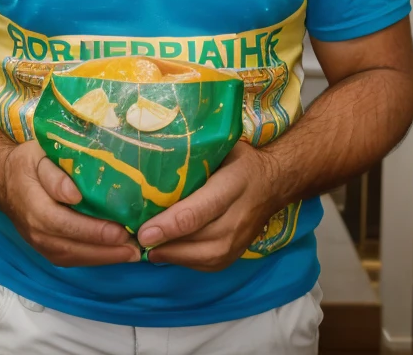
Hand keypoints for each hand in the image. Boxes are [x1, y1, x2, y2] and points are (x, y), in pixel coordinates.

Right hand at [0, 140, 140, 267]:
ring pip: (73, 257)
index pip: (64, 223)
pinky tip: (116, 253)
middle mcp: (34, 230)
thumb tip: (74, 195)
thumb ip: (54, 174)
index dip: (93, 230)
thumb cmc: (26, 163)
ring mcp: (39, 243)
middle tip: (136, 248)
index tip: (120, 231)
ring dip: (104, 258)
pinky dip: (95, 258)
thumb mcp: (37, 155)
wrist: (3, 178)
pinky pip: (71, 259)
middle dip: (106, 250)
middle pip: (72, 247)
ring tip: (132, 253)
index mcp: (32, 205)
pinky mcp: (46, 248)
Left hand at [136, 141, 281, 270]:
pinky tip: (166, 253)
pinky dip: (187, 262)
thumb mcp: (220, 148)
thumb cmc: (238, 159)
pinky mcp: (240, 251)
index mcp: (234, 181)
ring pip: (207, 256)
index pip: (201, 209)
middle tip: (137, 241)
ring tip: (147, 249)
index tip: (144, 231)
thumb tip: (150, 157)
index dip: (170, 223)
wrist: (275, 181)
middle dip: (167, 244)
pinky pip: (212, 264)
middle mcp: (240, 213)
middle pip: (202, 237)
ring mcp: (242, 236)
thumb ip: (193, 155)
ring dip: (174, 256)